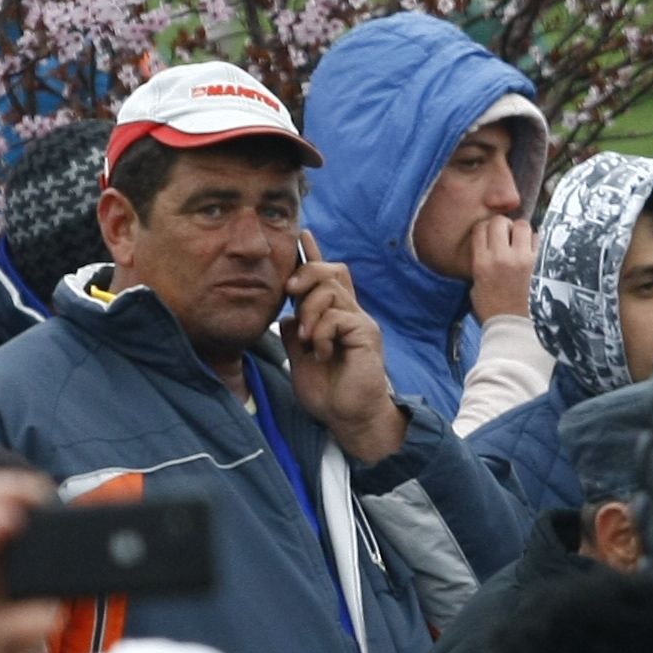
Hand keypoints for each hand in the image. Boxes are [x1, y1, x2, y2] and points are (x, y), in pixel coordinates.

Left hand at [280, 232, 406, 463]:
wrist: (348, 418)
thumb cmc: (328, 393)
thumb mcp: (299, 358)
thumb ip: (293, 334)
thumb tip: (286, 315)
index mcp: (335, 318)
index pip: (327, 278)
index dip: (315, 255)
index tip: (303, 234)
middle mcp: (351, 314)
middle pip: (332, 270)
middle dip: (307, 271)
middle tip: (290, 290)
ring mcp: (360, 322)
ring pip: (330, 290)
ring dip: (309, 312)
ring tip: (306, 340)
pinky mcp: (366, 333)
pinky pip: (336, 316)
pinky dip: (320, 334)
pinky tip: (322, 354)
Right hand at [465, 213, 536, 322]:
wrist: (514, 328)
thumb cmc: (493, 310)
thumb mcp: (476, 285)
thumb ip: (480, 262)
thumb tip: (486, 246)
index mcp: (481, 263)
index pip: (480, 228)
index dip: (485, 228)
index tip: (489, 235)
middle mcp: (501, 257)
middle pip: (500, 221)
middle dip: (503, 226)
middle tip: (506, 236)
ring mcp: (522, 259)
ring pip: (522, 225)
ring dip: (521, 231)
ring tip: (521, 243)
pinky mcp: (539, 263)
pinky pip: (538, 238)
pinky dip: (535, 242)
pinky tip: (532, 252)